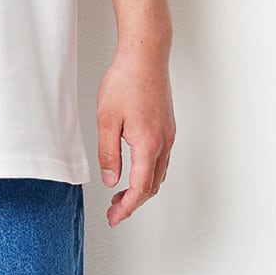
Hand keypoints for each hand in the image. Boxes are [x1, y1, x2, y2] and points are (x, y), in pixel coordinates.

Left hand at [95, 44, 174, 226]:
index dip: (127, 208)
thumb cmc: (126, 81)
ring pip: (159, 174)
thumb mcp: (106, 120)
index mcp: (148, 144)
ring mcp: (169, 134)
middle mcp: (164, 142)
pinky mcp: (167, 127)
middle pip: (153, 185)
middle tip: (114, 212)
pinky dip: (148, 173)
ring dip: (142, 188)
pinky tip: (133, 171)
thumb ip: (108, 154)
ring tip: (120, 195)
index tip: (114, 218)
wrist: (146, 55)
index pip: (140, 188)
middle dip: (134, 203)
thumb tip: (111, 180)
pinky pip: (161, 160)